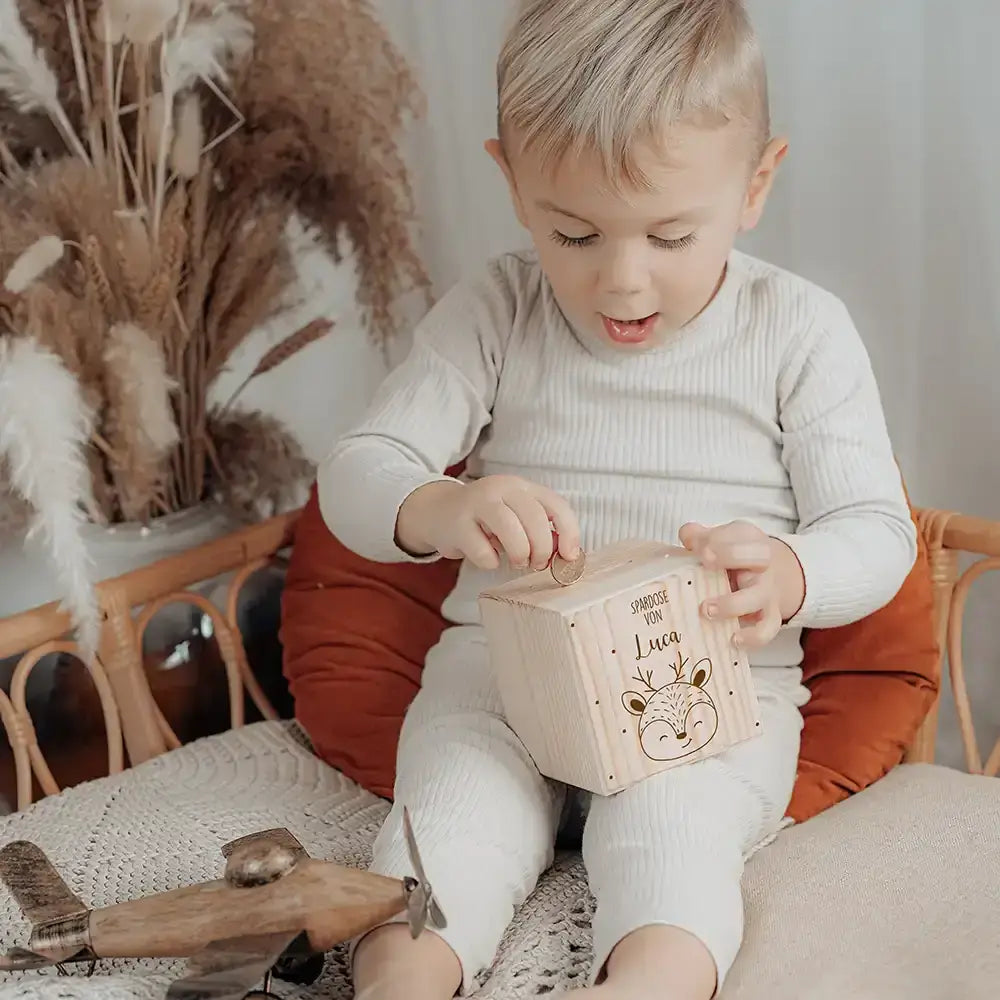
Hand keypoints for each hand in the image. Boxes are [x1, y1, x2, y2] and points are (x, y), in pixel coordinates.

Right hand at [397, 475, 580, 571]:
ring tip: (516, 561)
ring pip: (512, 532)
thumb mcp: (515, 516)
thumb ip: (540, 530)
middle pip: (536, 519)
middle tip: (536, 563)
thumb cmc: (485, 521)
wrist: (437, 512)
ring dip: (520, 555)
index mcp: (521, 487)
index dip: (569, 533)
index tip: (569, 557)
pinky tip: (484, 556)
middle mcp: (501, 488)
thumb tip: (566, 555)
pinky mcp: (457, 524)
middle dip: (542, 550)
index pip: (557, 506)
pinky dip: (490, 562)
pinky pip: (484, 552)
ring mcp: (477, 503)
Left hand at [678, 520, 804, 647]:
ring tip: (706, 610)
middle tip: (704, 562)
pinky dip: (752, 637)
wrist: (768, 576)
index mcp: (750, 541)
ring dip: (732, 605)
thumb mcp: (722, 541)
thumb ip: (701, 537)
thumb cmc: (736, 558)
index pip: (741, 534)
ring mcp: (766, 592)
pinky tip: (732, 639)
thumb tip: (687, 535)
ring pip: (758, 597)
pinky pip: (767, 629)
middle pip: (758, 556)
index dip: (721, 540)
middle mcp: (763, 565)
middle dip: (730, 557)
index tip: (701, 548)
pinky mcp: (768, 616)